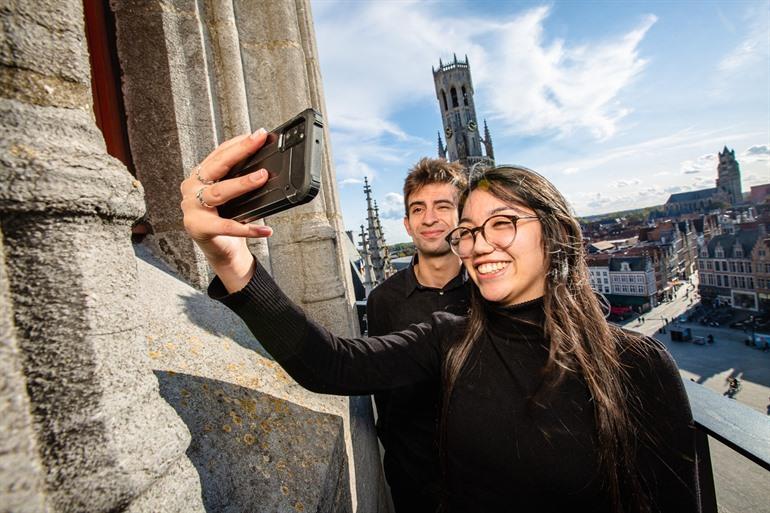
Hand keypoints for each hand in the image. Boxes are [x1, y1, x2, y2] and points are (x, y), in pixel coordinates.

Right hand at [180, 129, 271, 290]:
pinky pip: (227, 226)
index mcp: (199, 176)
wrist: (221, 251)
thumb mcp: (233, 195)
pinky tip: (265, 229)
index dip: (238, 143)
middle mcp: (191, 189)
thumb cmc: (226, 218)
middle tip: (258, 141)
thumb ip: (240, 179)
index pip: (219, 154)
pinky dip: (248, 228)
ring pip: (219, 192)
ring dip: (242, 183)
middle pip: (217, 166)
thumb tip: (266, 164)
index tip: (258, 134)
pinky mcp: (199, 228)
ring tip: (262, 177)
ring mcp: (192, 208)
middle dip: (240, 151)